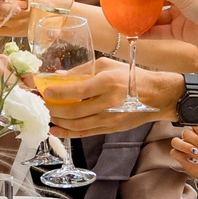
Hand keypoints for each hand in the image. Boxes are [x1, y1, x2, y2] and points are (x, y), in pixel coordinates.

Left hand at [37, 59, 173, 136]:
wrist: (156, 96)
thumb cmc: (131, 76)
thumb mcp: (107, 65)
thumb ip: (82, 70)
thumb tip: (58, 76)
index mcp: (108, 82)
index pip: (77, 90)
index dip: (58, 93)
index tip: (45, 91)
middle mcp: (109, 102)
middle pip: (74, 111)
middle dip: (54, 109)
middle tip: (41, 105)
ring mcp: (110, 119)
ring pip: (78, 125)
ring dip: (59, 122)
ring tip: (47, 117)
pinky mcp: (111, 129)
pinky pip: (86, 133)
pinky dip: (69, 133)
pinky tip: (56, 130)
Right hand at [169, 125, 197, 189]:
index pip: (194, 124)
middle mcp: (191, 137)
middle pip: (186, 133)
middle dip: (197, 140)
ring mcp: (184, 147)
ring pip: (175, 141)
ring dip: (186, 147)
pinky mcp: (181, 158)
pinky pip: (174, 153)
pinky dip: (182, 156)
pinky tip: (194, 160)